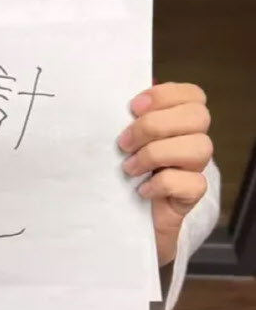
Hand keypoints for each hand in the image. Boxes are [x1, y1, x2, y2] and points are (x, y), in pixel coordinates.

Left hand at [117, 83, 212, 266]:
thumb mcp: (121, 139)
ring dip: (156, 155)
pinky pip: (191, 183)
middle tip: (123, 143)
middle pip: (197, 116)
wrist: (122, 215)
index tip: (133, 107)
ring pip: (199, 147)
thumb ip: (125, 118)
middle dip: (154, 126)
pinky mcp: (192, 194)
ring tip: (129, 168)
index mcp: (177, 119)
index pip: (192, 94)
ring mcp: (195, 167)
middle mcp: (192, 139)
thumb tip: (109, 99)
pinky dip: (161, 184)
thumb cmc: (120, 167)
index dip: (164, 96)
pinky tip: (141, 190)